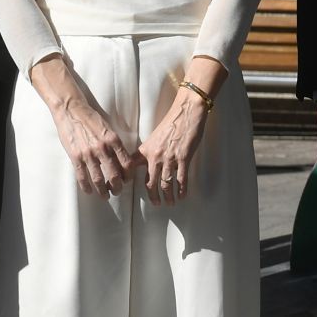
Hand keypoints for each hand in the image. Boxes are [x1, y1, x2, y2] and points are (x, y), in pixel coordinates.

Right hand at [29, 55, 134, 199]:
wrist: (72, 110)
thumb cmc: (92, 118)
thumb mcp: (109, 128)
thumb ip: (115, 143)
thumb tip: (123, 158)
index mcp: (114, 140)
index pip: (127, 163)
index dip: (129, 175)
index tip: (128, 180)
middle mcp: (103, 148)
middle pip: (115, 174)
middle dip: (118, 186)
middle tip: (118, 192)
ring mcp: (88, 154)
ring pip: (98, 178)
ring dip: (103, 190)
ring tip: (105, 196)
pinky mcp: (75, 157)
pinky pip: (82, 176)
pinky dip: (86, 186)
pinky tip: (89, 191)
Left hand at [137, 90, 209, 206]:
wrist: (187, 112)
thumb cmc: (172, 122)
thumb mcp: (154, 137)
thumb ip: (149, 151)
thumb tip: (148, 164)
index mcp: (145, 151)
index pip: (133, 170)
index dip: (129, 182)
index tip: (129, 190)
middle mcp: (155, 157)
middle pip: (151, 183)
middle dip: (153, 196)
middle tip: (157, 204)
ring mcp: (169, 159)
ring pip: (166, 183)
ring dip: (168, 196)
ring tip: (170, 203)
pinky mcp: (184, 158)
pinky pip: (181, 179)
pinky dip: (182, 189)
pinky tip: (183, 195)